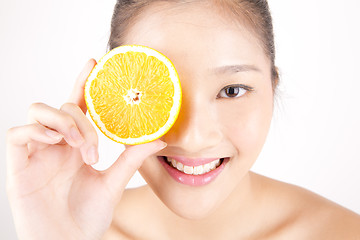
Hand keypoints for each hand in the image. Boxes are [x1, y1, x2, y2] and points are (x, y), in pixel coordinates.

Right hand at [6, 59, 165, 239]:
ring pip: (39, 111)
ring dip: (63, 122)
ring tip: (79, 146)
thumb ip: (131, 159)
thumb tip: (159, 138)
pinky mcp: (18, 165)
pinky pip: (18, 133)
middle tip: (94, 148)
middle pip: (64, 107)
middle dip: (82, 121)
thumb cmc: (88, 216)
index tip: (96, 62)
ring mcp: (36, 152)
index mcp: (77, 145)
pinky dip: (37, 132)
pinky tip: (55, 144)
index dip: (84, 82)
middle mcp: (57, 144)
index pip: (79, 105)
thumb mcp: (114, 183)